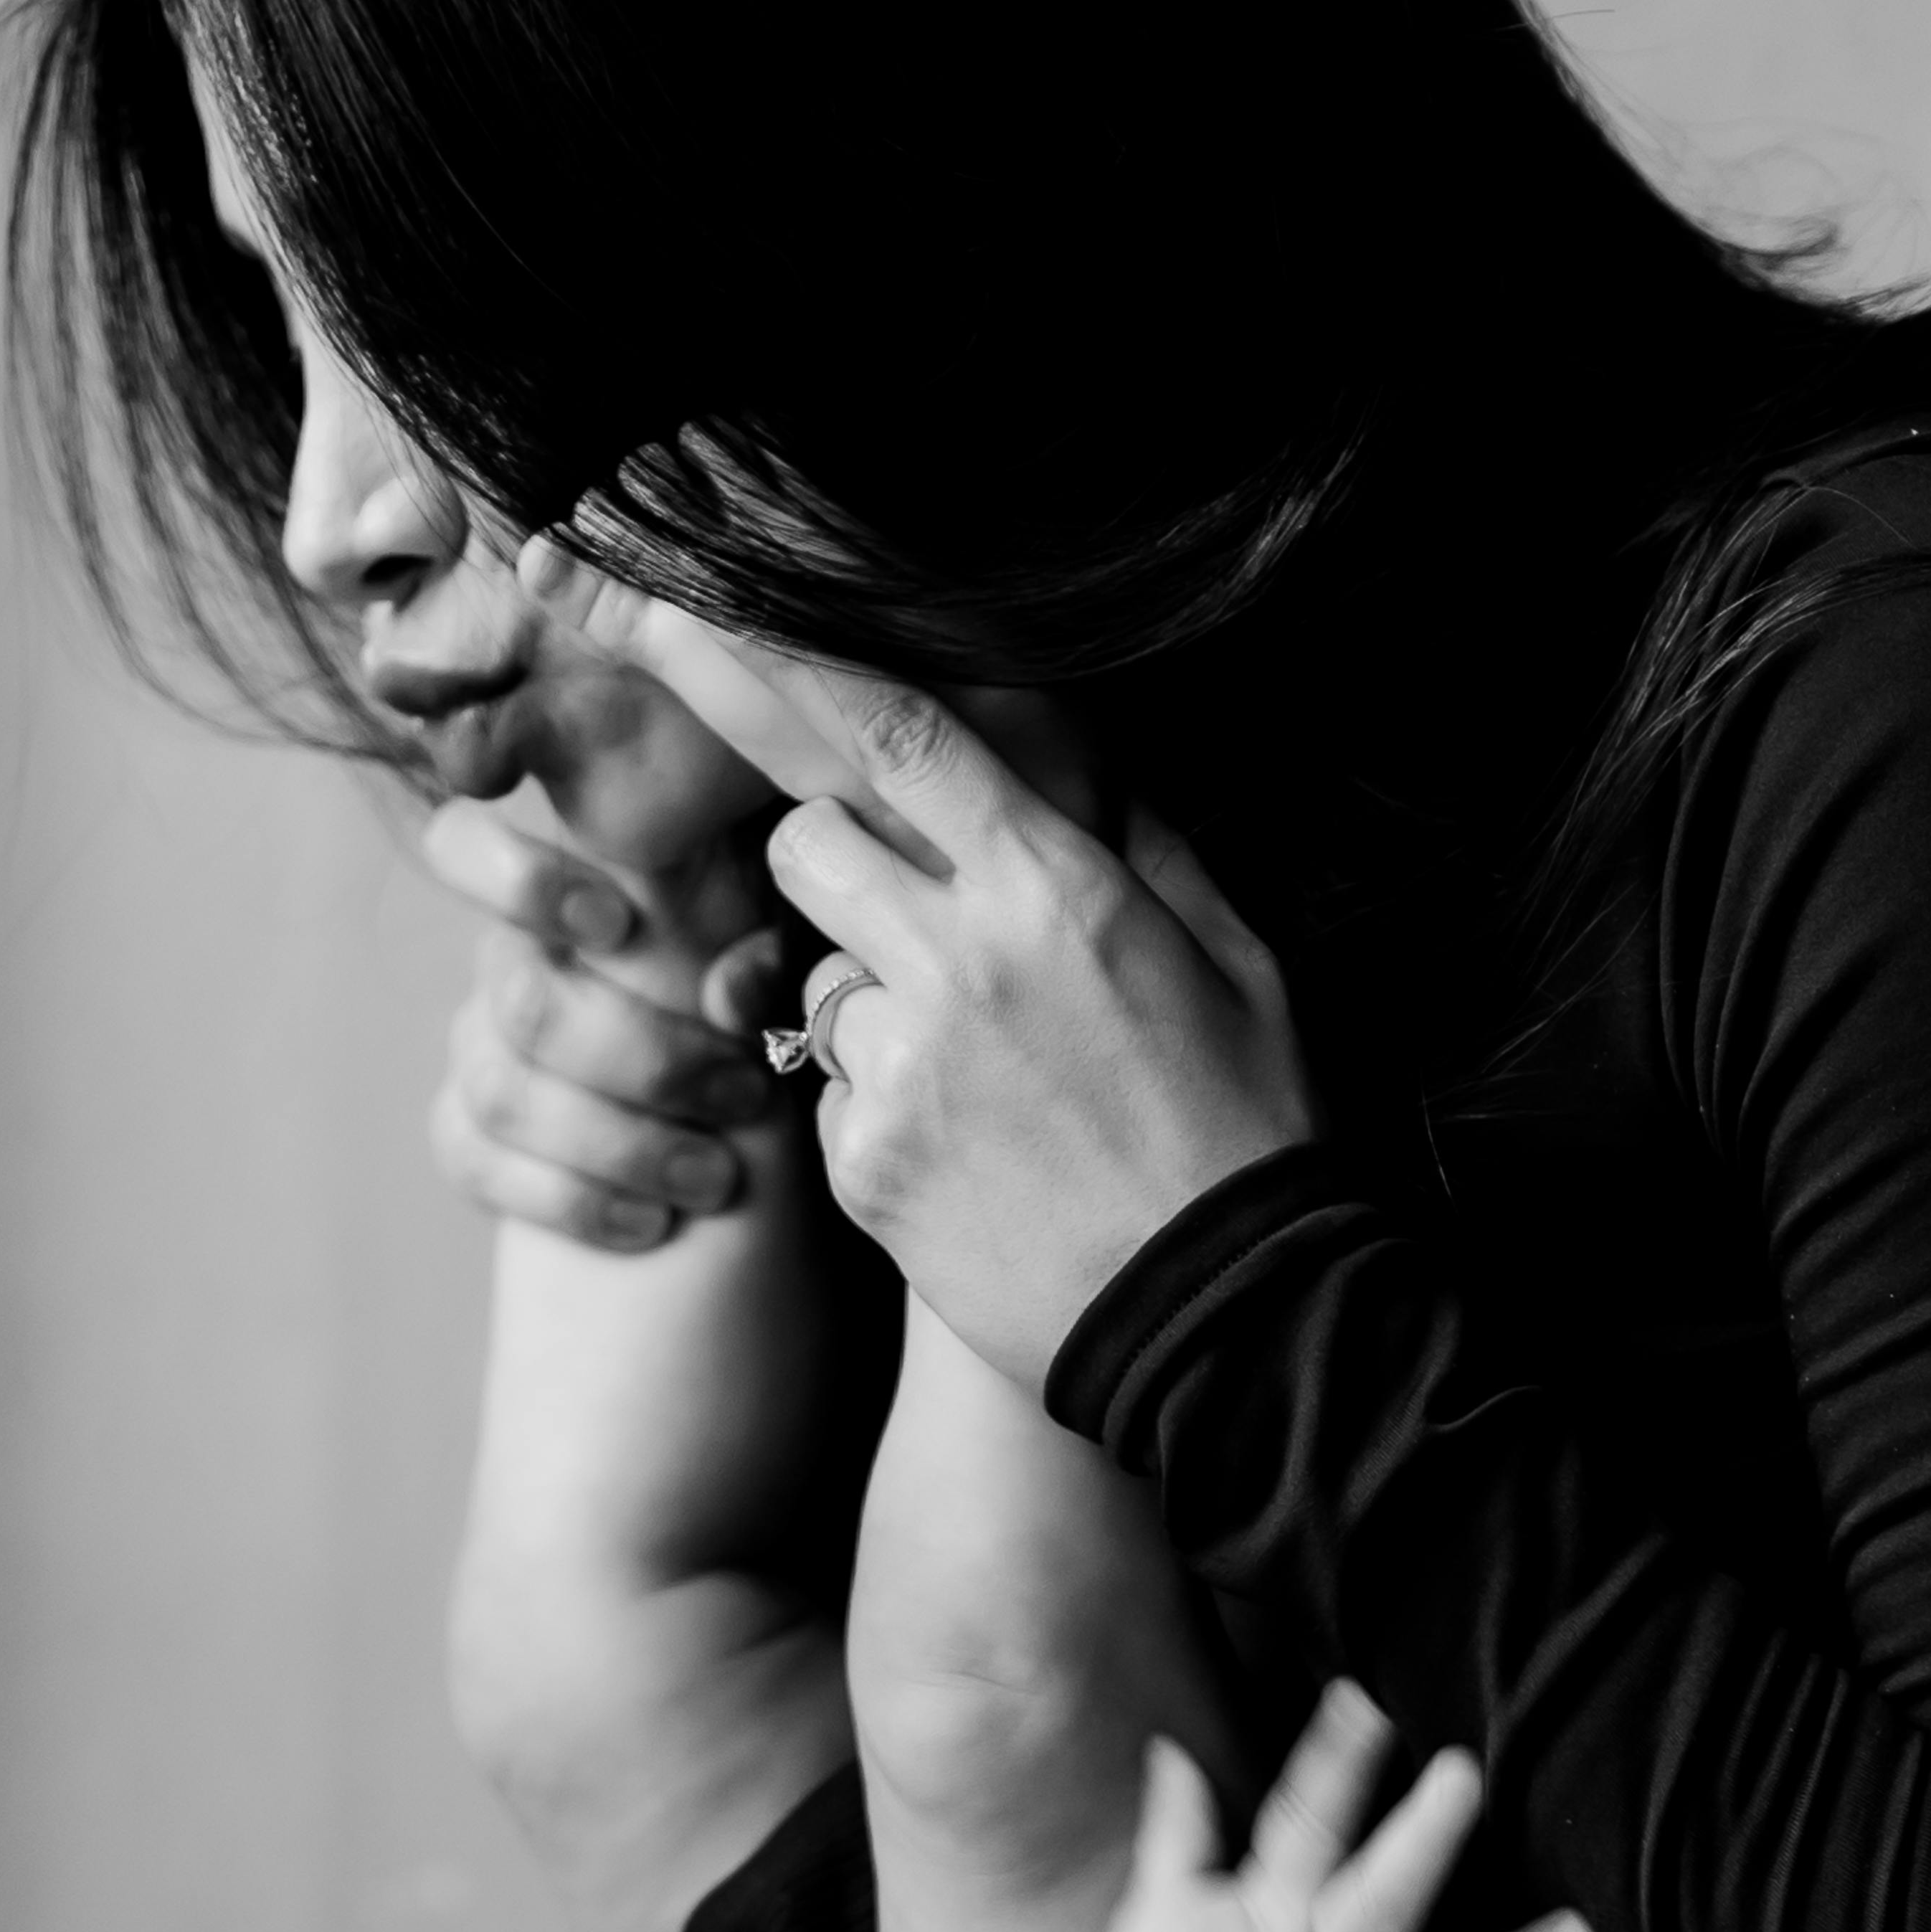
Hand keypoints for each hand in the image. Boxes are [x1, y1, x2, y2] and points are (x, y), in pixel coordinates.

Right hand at [421, 795, 789, 1252]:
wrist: (764, 1143)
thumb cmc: (781, 1025)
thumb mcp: (794, 981)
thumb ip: (770, 960)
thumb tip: (730, 983)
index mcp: (576, 888)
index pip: (469, 845)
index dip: (521, 880)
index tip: (618, 924)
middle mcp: (512, 958)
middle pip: (525, 1005)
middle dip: (645, 1063)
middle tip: (747, 1099)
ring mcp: (480, 1046)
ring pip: (502, 1093)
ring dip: (620, 1145)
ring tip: (717, 1179)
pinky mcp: (466, 1132)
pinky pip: (474, 1160)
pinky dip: (570, 1201)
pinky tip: (650, 1224)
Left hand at [510, 560, 1307, 1380]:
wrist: (1227, 1330)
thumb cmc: (1251, 1130)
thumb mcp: (1241, 960)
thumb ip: (1148, 845)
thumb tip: (1089, 756)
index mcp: (1053, 890)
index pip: (886, 730)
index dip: (770, 654)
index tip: (679, 601)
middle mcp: (960, 965)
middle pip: (805, 838)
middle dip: (829, 849)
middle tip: (911, 909)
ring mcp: (901, 1070)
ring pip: (811, 971)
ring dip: (867, 991)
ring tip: (980, 1062)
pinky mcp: (860, 1165)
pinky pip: (827, 1086)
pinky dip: (878, 1101)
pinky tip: (972, 1148)